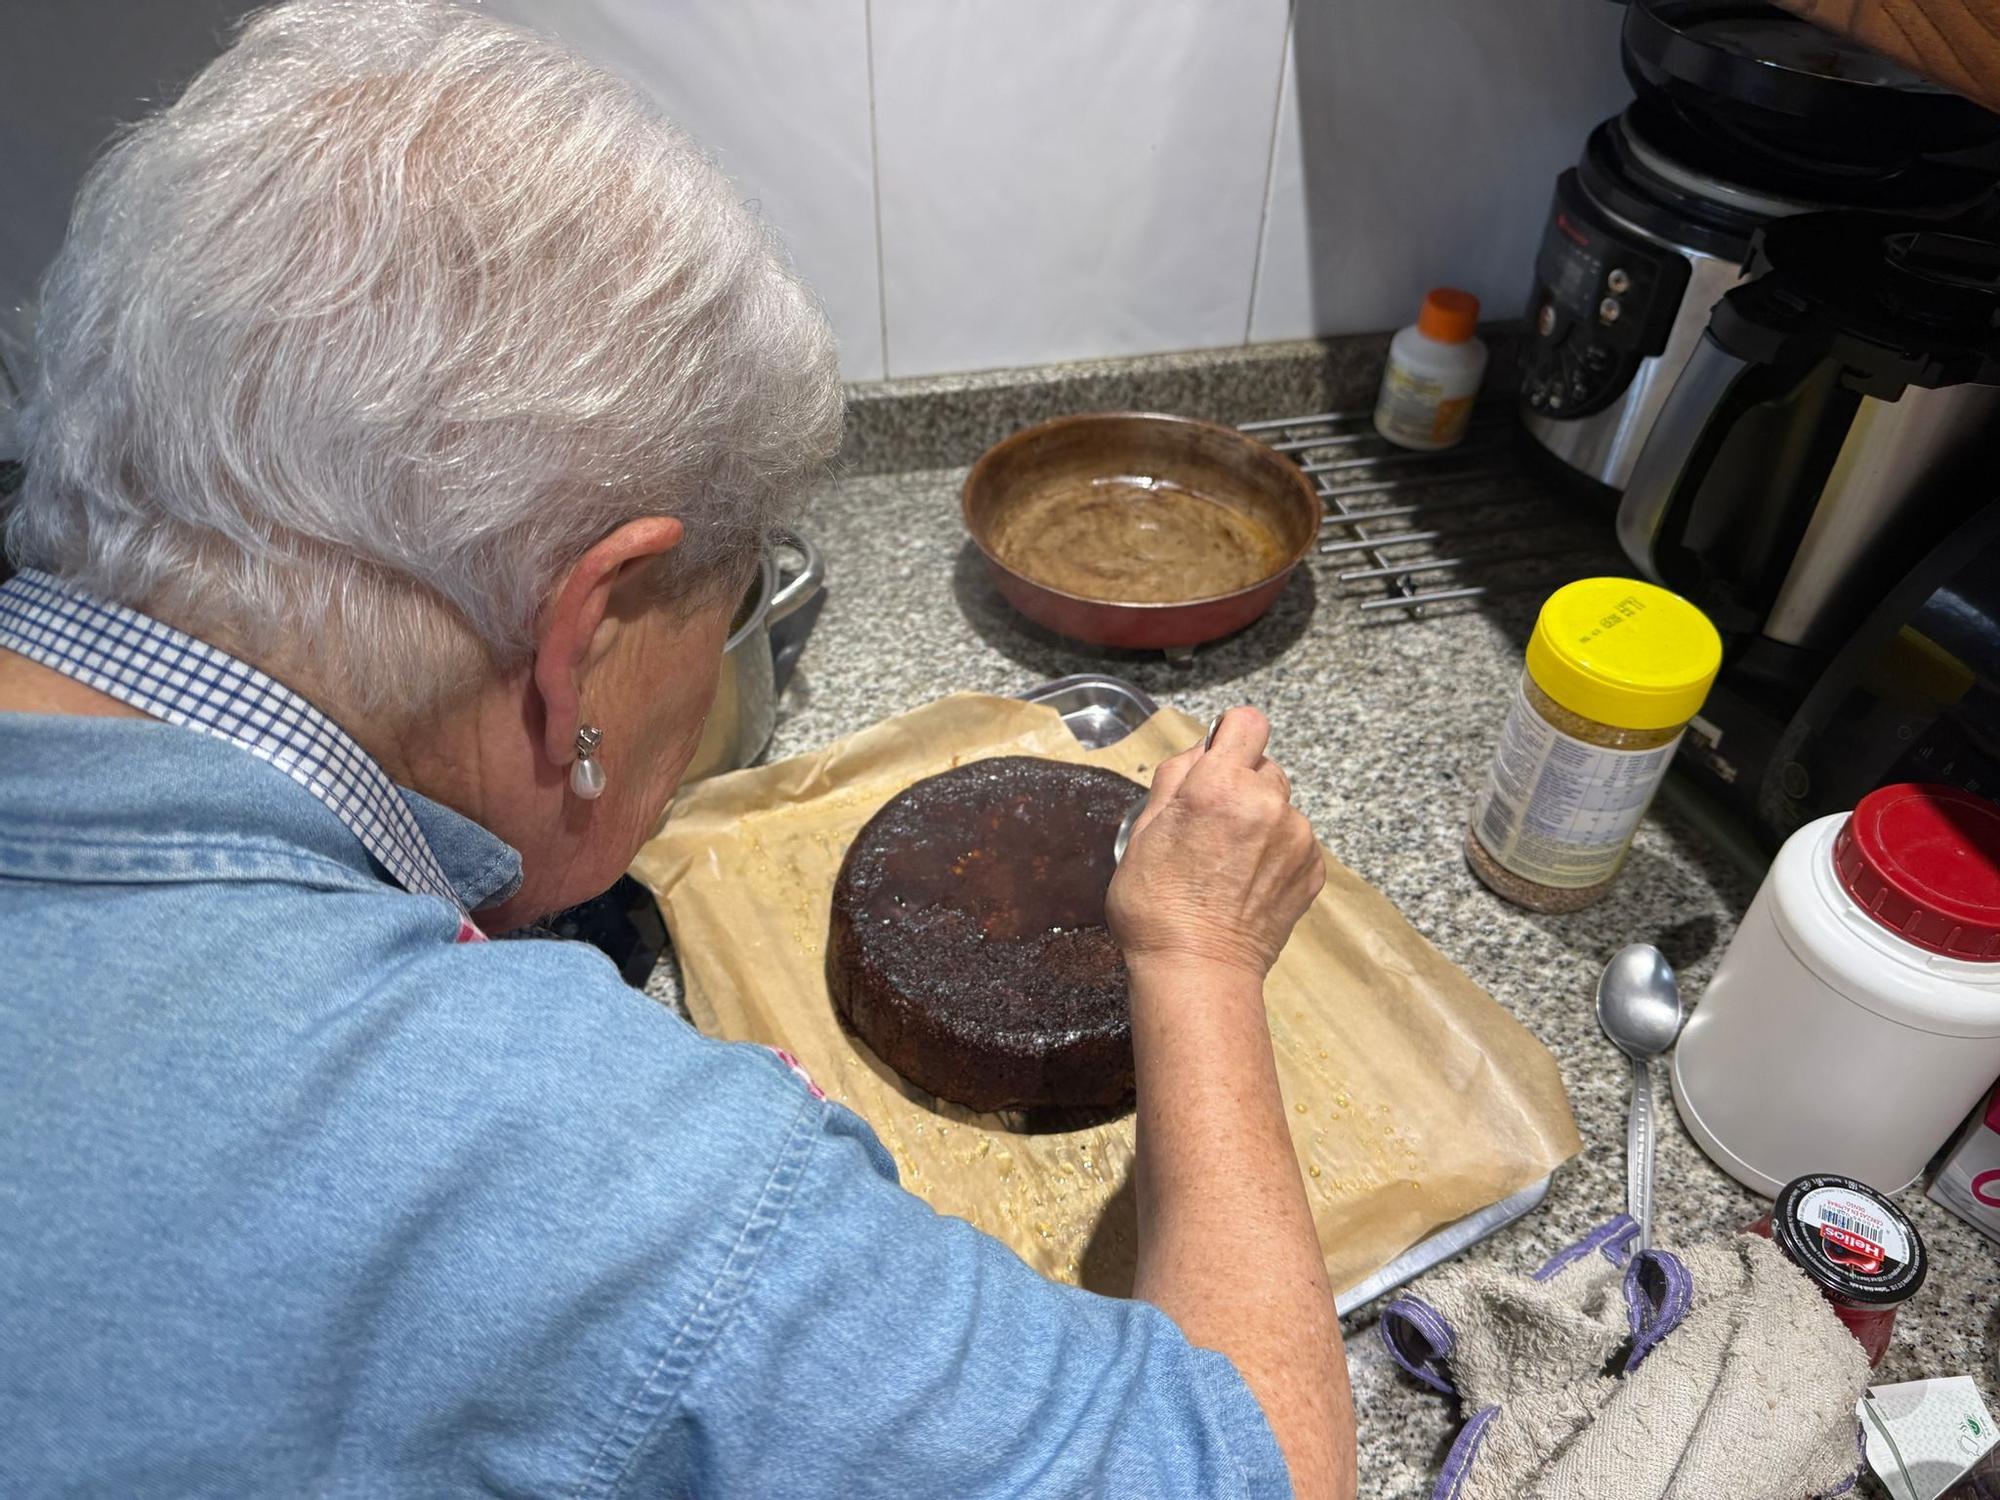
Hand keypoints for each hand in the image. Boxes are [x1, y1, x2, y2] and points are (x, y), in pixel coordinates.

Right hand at [1106, 706, 1324, 979]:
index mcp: (1219, 787)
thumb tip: (1200, 753)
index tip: (1219, 759)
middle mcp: (1267, 803)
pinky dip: (1276, 853)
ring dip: (1260, 821)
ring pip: (1280, 806)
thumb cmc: (1157, 907)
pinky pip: (1295, 840)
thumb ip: (1175, 779)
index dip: (1229, 737)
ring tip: (1228, 864)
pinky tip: (1247, 882)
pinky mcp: (1313, 868)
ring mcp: (1297, 837)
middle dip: (1240, 785)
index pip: (1247, 723)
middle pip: (1263, 766)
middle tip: (1212, 827)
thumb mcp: (1143, 831)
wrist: (1198, 970)